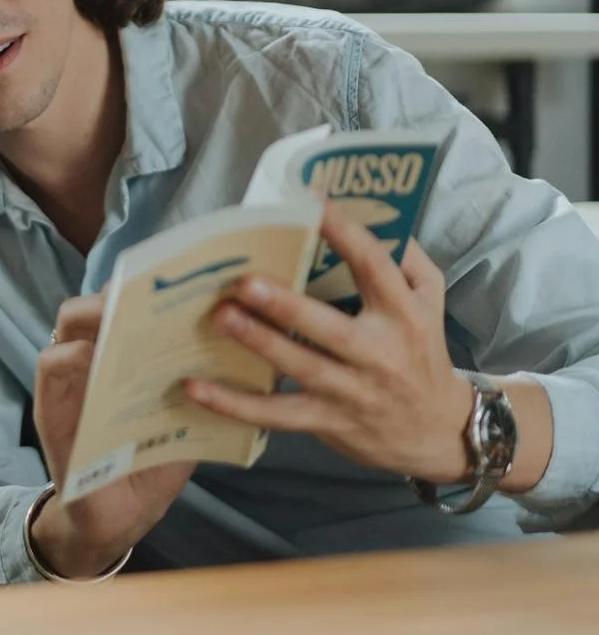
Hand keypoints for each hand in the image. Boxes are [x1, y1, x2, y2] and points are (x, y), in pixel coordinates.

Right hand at [30, 295, 194, 577]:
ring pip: (68, 322)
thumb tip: (254, 353)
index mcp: (125, 356)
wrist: (119, 519)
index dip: (150, 285)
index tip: (183, 274)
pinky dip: (75, 355)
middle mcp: (93, 358)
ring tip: (127, 316)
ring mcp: (68, 380)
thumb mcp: (187, 419)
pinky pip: (52, 364)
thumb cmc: (153, 464)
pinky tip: (101, 359)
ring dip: (97, 313)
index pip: (130, 303)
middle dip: (123, 289)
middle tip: (155, 290)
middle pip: (99, 299)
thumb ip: (205, 387)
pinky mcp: (50, 405)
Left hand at [185, 203, 472, 484]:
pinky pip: (276, 414)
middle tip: (245, 283)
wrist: (439, 433)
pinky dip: (234, 404)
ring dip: (257, 343)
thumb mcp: (430, 302)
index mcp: (403, 315)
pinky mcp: (327, 421)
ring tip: (219, 317)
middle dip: (286, 306)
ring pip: (301, 367)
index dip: (343, 232)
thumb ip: (408, 260)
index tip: (308, 201)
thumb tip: (379, 216)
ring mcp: (352, 391)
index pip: (374, 266)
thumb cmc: (422, 354)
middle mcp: (379, 353)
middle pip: (330, 328)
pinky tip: (195, 387)